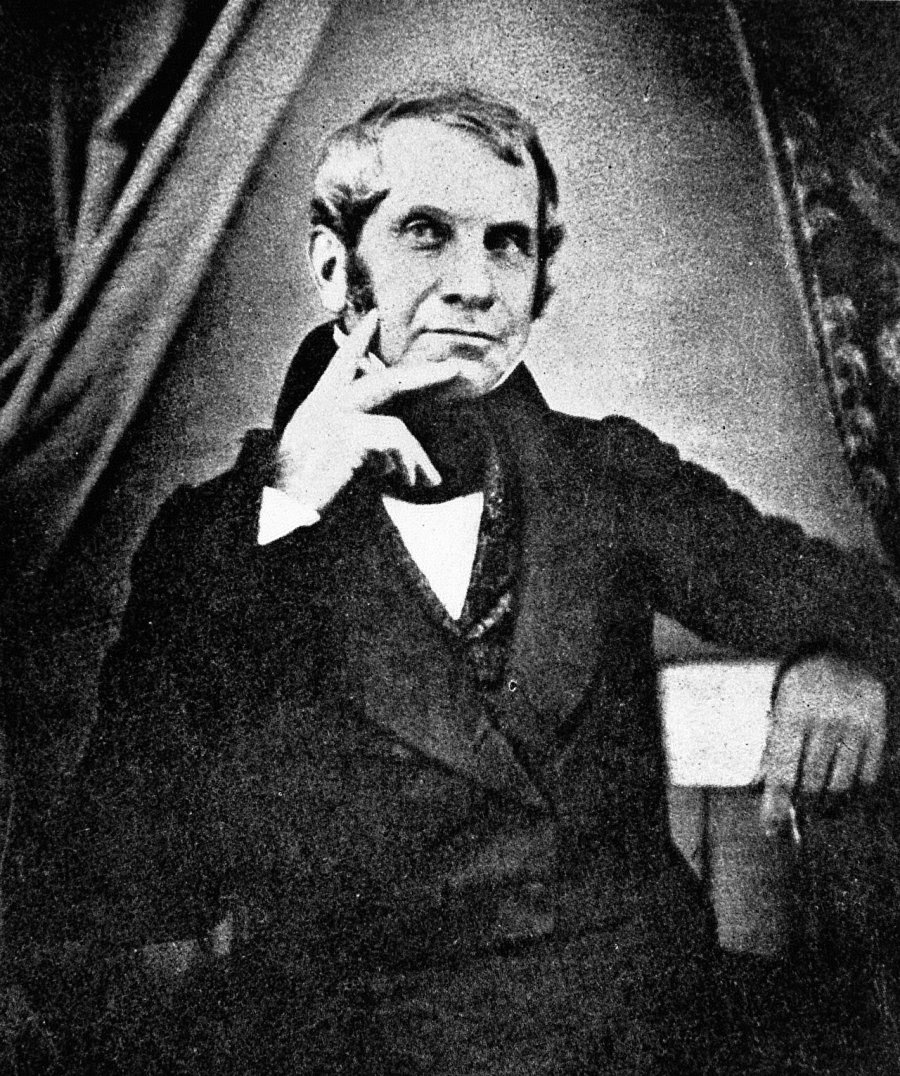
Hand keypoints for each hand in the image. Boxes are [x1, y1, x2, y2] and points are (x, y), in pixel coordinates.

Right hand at [276, 311, 461, 511]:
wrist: (282, 512)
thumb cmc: (299, 492)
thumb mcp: (321, 456)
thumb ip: (349, 438)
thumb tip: (387, 439)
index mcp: (316, 407)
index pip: (341, 364)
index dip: (357, 340)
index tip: (372, 317)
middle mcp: (323, 405)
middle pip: (384, 382)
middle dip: (423, 376)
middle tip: (454, 369)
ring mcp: (335, 418)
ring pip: (396, 426)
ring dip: (416, 456)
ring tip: (428, 480)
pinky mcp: (347, 436)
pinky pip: (393, 445)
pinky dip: (407, 464)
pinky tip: (408, 483)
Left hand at [759, 653, 886, 837]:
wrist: (842, 645)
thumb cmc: (802, 682)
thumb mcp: (780, 703)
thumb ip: (774, 744)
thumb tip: (762, 789)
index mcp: (792, 710)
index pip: (781, 769)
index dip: (775, 804)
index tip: (770, 829)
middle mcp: (824, 717)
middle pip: (812, 782)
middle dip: (804, 805)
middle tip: (801, 816)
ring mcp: (854, 722)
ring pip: (841, 782)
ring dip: (830, 804)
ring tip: (823, 810)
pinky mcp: (879, 726)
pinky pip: (868, 773)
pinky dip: (857, 792)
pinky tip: (848, 797)